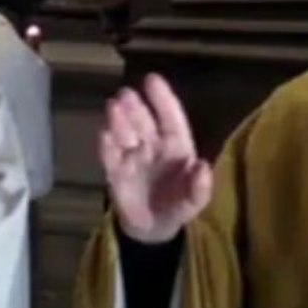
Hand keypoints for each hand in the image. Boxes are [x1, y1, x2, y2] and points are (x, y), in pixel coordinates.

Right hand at [99, 73, 212, 243]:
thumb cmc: (178, 203)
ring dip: (118, 121)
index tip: (151, 79)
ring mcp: (132, 156)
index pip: (170, 118)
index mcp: (176, 145)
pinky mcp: (115, 172)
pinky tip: (104, 134)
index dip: (162, 99)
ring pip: (124, 134)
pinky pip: (110, 157)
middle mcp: (152, 144)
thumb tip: (203, 167)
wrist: (153, 228)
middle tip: (125, 94)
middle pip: (143, 122)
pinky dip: (106, 146)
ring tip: (113, 107)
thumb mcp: (194, 200)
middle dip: (135, 107)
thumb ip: (200, 187)